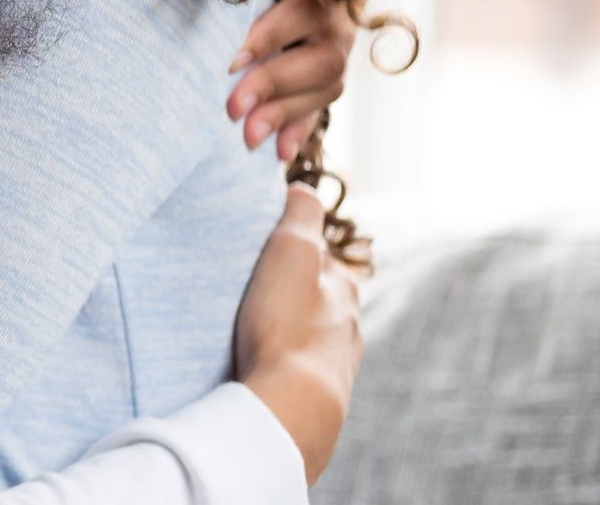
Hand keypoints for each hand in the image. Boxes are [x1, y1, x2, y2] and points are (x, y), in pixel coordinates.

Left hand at [226, 0, 356, 160]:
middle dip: (275, 86)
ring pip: (326, 87)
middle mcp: (343, 19)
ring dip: (285, 115)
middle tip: (232, 109)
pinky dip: (300, 128)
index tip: (233, 62)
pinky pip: (322, 105)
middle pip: (322, 59)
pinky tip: (280, 153)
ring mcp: (341, 48)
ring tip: (247, 138)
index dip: (270, 38)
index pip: (304, 14)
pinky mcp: (330, 72)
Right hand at [234, 183, 363, 485]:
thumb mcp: (292, 252)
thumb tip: (303, 188)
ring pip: (311, 339)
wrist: (291, 410)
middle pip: (317, 300)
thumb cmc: (287, 327)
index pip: (320, 257)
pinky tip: (262, 370)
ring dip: (286, 333)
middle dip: (289, 296)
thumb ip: (300, 214)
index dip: (289, 250)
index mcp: (345, 289)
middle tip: (249, 296)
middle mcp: (349, 327)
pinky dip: (283, 366)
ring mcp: (337, 368)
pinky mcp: (321, 402)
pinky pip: (299, 374)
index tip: (259, 253)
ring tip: (251, 336)